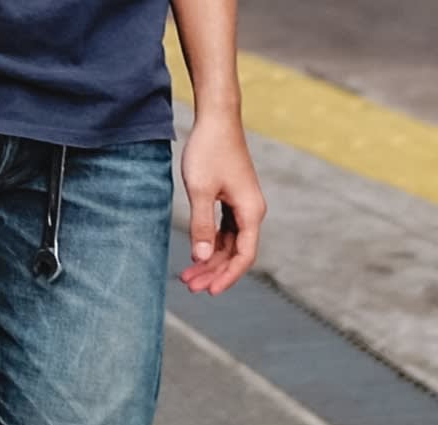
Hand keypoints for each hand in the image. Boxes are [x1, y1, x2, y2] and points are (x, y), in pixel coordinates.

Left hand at [177, 115, 265, 295]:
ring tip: (187, 277)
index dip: (227, 277)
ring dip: (210, 261)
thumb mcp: (200, 190)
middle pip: (236, 254)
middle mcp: (251, 211)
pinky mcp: (232, 201)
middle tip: (189, 287)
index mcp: (250, 211)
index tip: (209, 292)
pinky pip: (224, 232)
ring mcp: (242, 206)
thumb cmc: (209, 150)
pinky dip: (210, 245)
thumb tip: (201, 258)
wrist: (216, 118)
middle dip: (214, 273)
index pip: (244, 256)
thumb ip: (201, 226)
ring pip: (229, 245)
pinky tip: (194, 255)